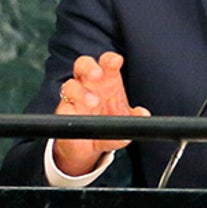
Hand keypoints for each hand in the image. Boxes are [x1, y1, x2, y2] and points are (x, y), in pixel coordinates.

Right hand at [53, 51, 150, 175]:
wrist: (90, 147)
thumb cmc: (108, 126)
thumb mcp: (125, 124)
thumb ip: (135, 118)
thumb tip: (143, 114)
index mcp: (107, 81)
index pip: (107, 63)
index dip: (110, 60)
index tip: (115, 61)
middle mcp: (89, 85)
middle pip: (83, 65)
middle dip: (89, 67)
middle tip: (96, 74)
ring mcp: (75, 97)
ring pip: (70, 85)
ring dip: (81, 92)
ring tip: (94, 102)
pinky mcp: (64, 111)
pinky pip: (63, 107)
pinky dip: (70, 110)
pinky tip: (80, 118)